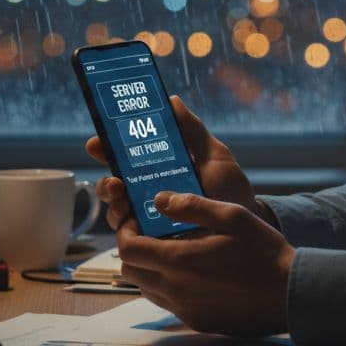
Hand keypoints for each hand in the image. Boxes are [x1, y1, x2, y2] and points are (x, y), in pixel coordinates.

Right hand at [87, 95, 272, 234]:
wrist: (247, 231)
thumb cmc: (230, 191)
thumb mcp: (214, 157)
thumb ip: (193, 131)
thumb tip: (171, 100)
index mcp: (158, 170)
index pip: (124, 157)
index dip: (106, 148)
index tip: (97, 143)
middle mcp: (148, 195)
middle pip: (113, 185)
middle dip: (106, 181)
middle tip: (114, 179)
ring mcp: (149, 221)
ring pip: (116, 212)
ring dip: (114, 204)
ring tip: (124, 200)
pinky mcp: (154, 245)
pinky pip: (130, 239)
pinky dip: (126, 230)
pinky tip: (134, 224)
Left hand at [116, 191, 293, 335]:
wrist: (290, 294)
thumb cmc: (264, 252)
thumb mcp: (233, 216)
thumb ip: (192, 206)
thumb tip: (159, 199)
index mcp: (179, 260)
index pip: (127, 249)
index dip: (124, 231)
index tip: (135, 219)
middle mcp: (175, 289)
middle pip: (130, 270)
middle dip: (133, 248)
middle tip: (150, 232)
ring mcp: (184, 308)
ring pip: (145, 288)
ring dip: (148, 268)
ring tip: (170, 250)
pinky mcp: (196, 320)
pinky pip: (166, 303)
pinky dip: (166, 286)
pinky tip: (191, 273)